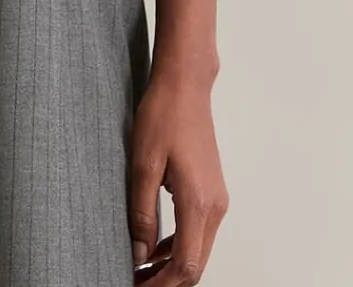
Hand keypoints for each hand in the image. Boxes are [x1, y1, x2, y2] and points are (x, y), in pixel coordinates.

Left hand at [126, 64, 228, 284]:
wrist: (186, 85)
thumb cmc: (164, 115)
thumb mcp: (142, 164)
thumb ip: (142, 213)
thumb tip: (140, 253)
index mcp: (198, 202)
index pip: (185, 265)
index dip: (161, 285)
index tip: (137, 286)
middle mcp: (214, 206)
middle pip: (196, 265)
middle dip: (166, 282)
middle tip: (135, 281)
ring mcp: (217, 199)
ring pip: (198, 251)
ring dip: (172, 266)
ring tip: (140, 268)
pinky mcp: (212, 191)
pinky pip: (198, 232)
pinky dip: (179, 246)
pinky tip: (155, 246)